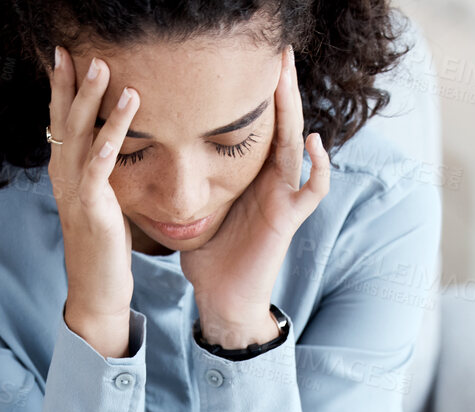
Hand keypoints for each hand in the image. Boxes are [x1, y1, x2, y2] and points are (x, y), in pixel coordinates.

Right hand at [48, 46, 141, 357]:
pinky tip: (119, 121)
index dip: (61, 88)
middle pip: (63, 121)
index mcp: (65, 173)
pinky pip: (98, 170)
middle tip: (75, 49)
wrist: (96, 291)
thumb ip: (99, 171)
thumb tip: (109, 144)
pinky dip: (107, 143)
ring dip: (91, 102)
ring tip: (104, 69)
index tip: (62, 54)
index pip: (60, 122)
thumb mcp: (100, 200)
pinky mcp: (93, 211)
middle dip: (69, 83)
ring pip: (79, 137)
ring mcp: (75, 193)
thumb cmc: (102, 246)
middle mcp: (64, 177)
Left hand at [182, 44, 330, 349]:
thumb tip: (155, 149)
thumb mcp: (197, 205)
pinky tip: (315, 144)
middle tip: (281, 50)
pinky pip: (311, 191)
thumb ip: (190, 177)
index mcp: (249, 175)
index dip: (256, 93)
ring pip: (296, 146)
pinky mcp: (288, 220)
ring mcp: (282, 198)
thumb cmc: (210, 256)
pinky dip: (319, 168)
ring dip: (295, 111)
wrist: (221, 298)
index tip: (247, 58)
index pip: (256, 125)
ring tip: (289, 78)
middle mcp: (270, 181)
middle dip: (280, 88)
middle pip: (281, 124)